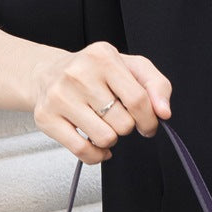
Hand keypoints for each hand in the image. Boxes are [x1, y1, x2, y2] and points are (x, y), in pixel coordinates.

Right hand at [29, 41, 171, 164]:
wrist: (46, 74)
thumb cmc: (94, 74)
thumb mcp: (129, 67)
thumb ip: (156, 85)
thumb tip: (164, 112)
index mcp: (103, 57)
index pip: (138, 100)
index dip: (149, 120)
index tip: (148, 125)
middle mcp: (79, 73)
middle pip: (123, 124)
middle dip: (126, 127)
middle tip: (115, 117)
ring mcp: (60, 96)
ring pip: (105, 139)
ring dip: (110, 139)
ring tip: (102, 125)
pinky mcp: (47, 118)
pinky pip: (82, 151)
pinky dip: (95, 155)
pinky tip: (95, 144)